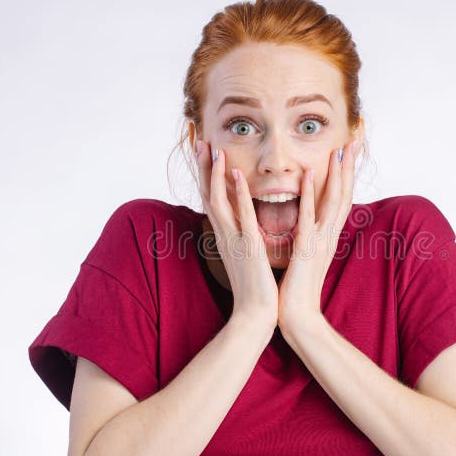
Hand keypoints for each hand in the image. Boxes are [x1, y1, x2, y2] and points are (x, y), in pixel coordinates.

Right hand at [195, 140, 278, 330]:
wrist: (256, 314)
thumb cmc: (254, 287)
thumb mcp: (245, 256)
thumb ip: (241, 238)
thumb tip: (242, 223)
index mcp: (225, 235)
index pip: (213, 199)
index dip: (208, 175)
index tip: (206, 153)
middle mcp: (224, 234)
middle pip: (208, 194)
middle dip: (204, 167)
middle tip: (200, 141)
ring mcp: (233, 239)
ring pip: (218, 199)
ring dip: (214, 173)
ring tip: (213, 148)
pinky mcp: (248, 246)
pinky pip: (241, 214)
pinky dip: (236, 193)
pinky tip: (235, 173)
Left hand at [277, 137, 361, 337]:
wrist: (296, 317)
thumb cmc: (297, 289)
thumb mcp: (306, 256)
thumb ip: (309, 237)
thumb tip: (309, 223)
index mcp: (327, 236)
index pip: (340, 198)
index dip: (346, 174)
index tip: (348, 151)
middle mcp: (328, 235)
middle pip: (344, 194)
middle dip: (349, 166)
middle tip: (354, 139)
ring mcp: (319, 242)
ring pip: (332, 202)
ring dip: (336, 174)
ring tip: (338, 149)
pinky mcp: (305, 250)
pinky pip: (308, 218)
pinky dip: (308, 196)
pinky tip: (307, 176)